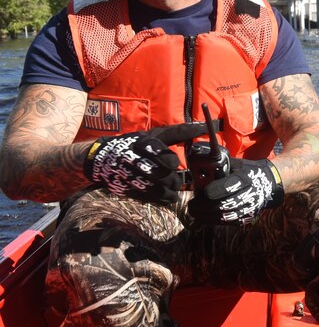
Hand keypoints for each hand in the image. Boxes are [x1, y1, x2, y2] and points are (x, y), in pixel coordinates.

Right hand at [83, 123, 207, 202]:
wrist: (103, 157)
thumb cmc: (137, 144)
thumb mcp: (156, 134)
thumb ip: (181, 132)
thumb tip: (207, 126)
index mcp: (145, 142)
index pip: (164, 155)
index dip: (171, 161)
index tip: (174, 164)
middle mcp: (136, 158)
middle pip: (162, 175)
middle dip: (174, 181)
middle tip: (178, 182)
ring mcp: (130, 175)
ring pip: (157, 189)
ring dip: (169, 193)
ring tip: (173, 191)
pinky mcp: (127, 188)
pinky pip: (148, 198)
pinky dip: (160, 200)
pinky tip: (166, 197)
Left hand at [188, 158, 283, 223]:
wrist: (270, 183)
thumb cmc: (249, 171)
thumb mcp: (237, 165)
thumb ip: (221, 168)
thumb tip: (201, 170)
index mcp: (247, 178)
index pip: (229, 187)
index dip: (214, 191)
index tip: (201, 192)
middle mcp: (249, 195)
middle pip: (225, 205)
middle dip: (204, 207)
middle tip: (191, 205)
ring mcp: (249, 208)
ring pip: (225, 217)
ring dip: (207, 217)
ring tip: (194, 213)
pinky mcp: (247, 217)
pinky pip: (229, 222)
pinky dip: (214, 221)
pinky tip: (204, 218)